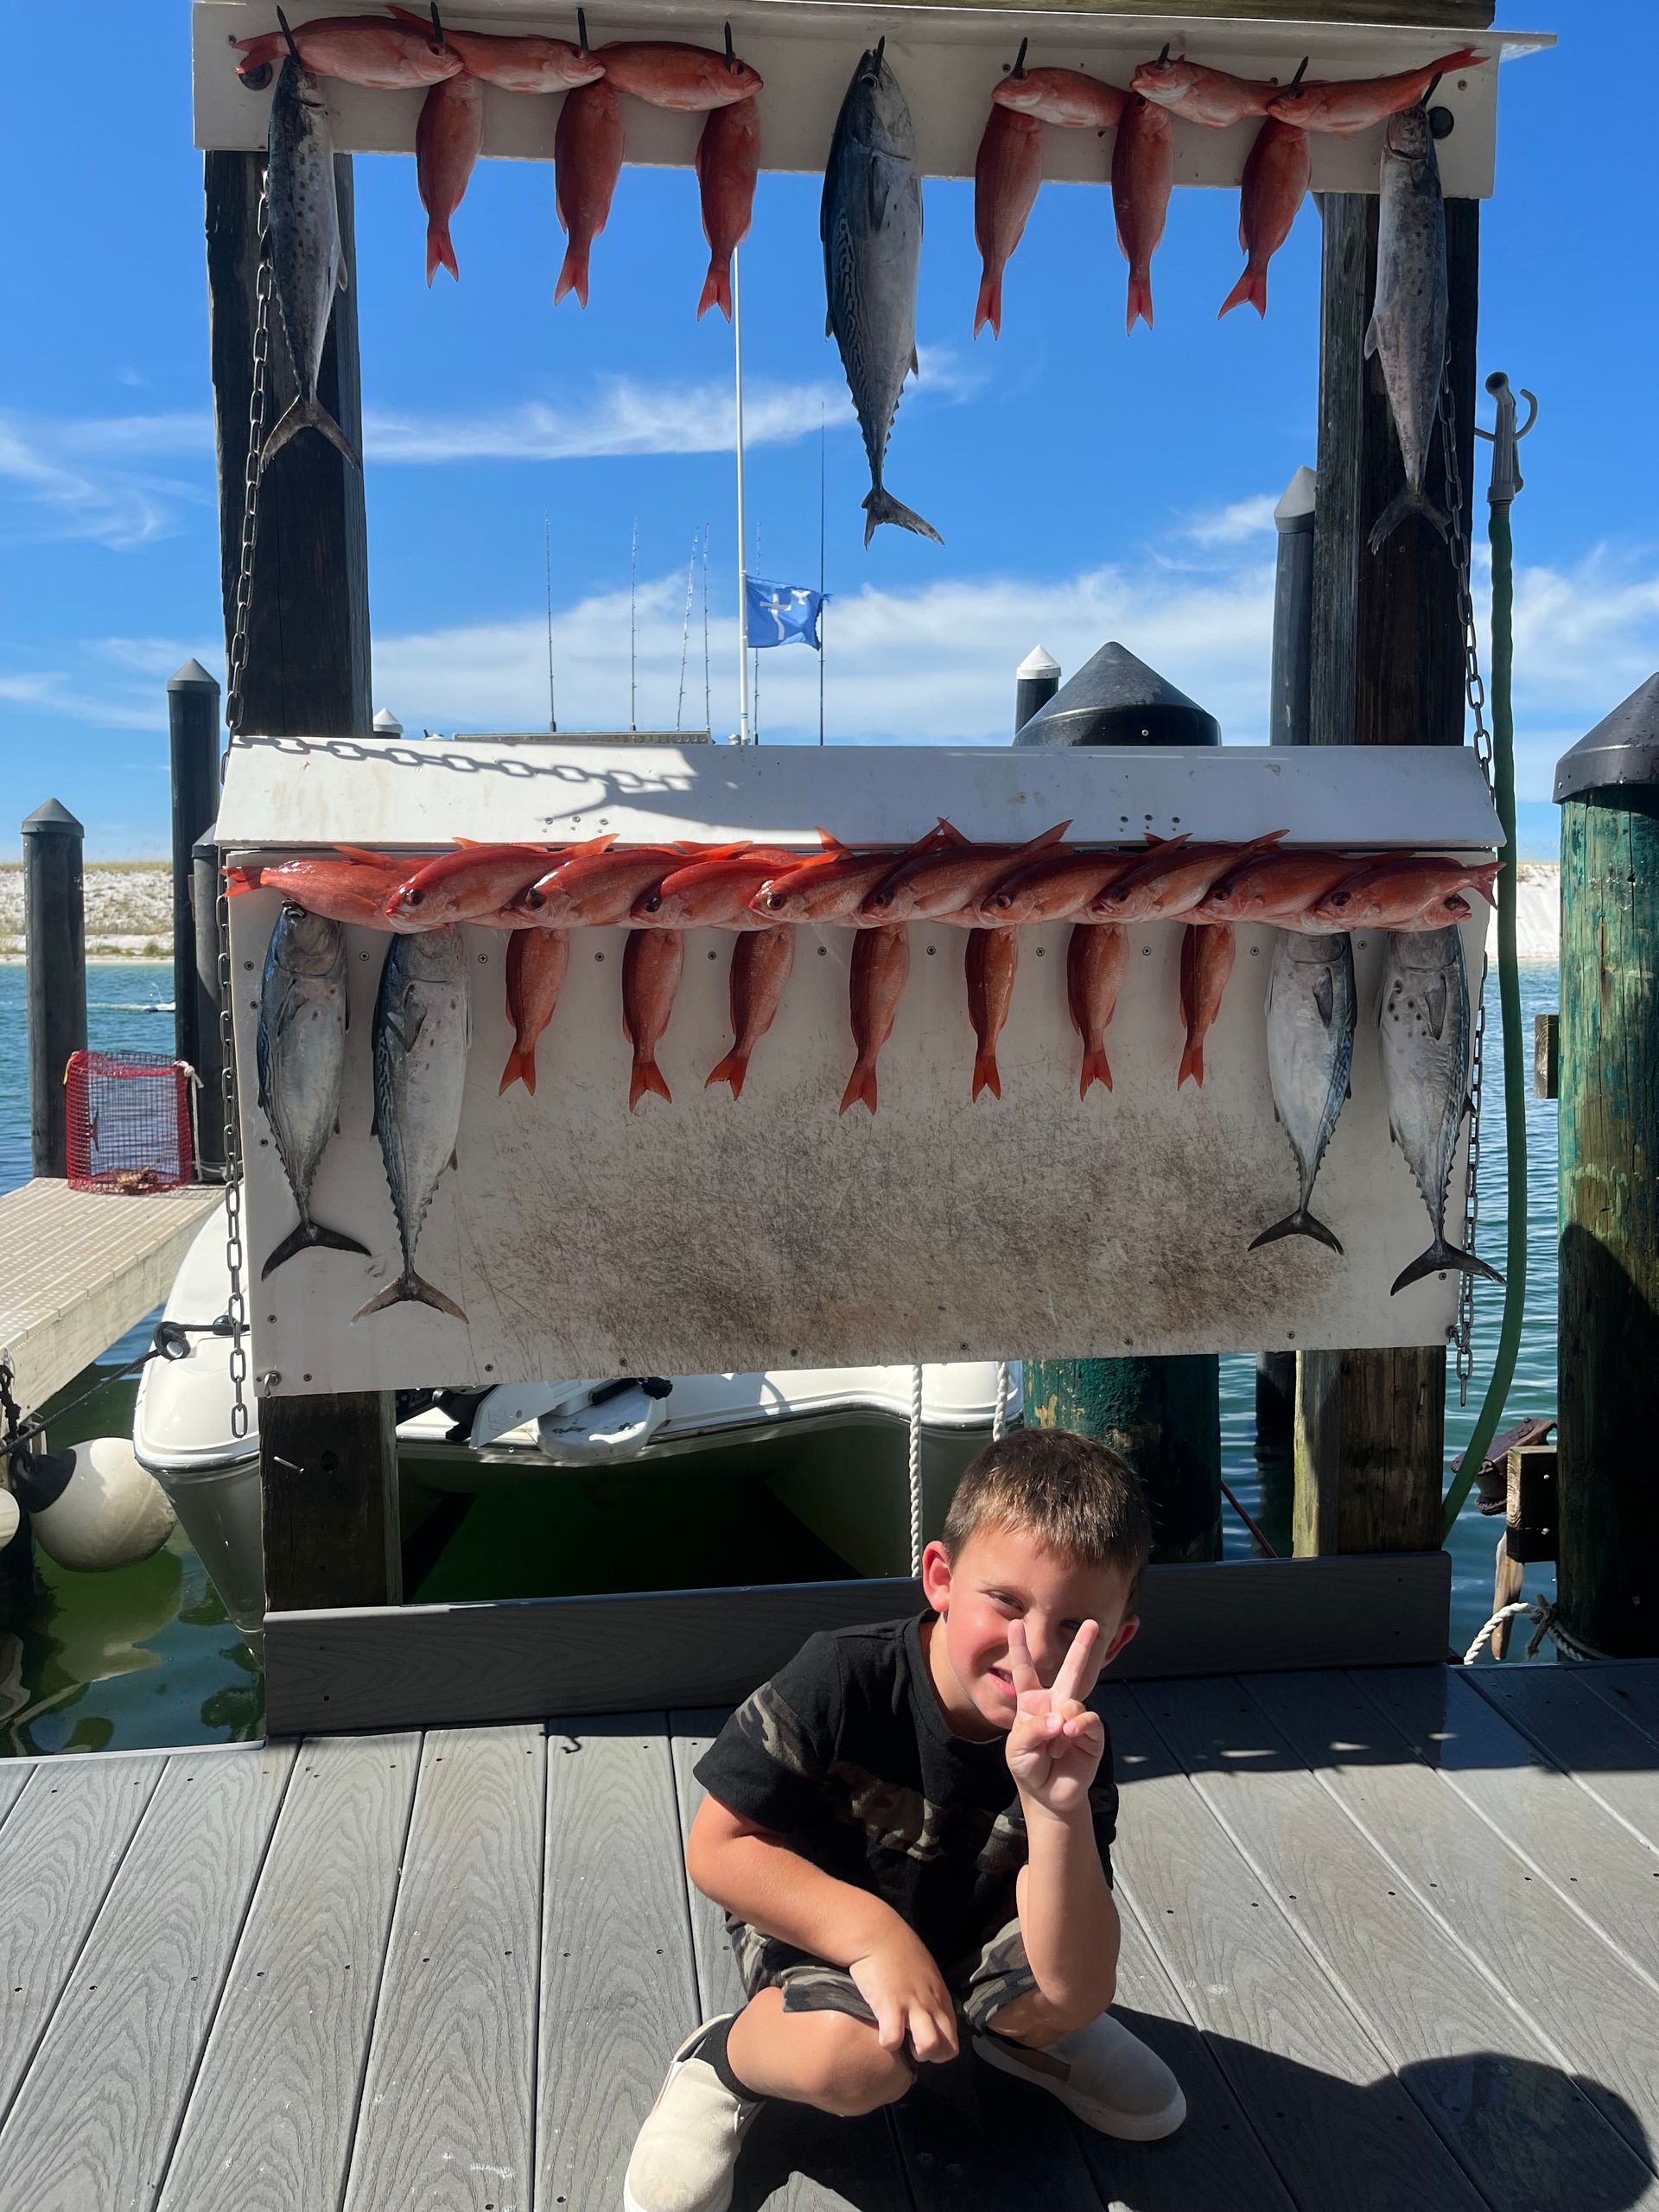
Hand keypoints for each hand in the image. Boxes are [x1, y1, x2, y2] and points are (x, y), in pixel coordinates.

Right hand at [847, 1931, 958, 2063]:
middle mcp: (932, 2004)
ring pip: (929, 2046)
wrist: (877, 1933)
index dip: (938, 2048)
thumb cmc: (898, 1952)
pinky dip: (886, 2042)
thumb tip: (927, 2014)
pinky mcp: (890, 2005)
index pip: (953, 2040)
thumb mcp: (924, 1974)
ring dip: (914, 2051)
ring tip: (900, 2040)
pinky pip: (893, 2039)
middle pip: (948, 2048)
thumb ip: (930, 1996)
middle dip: (931, 2055)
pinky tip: (879, 2032)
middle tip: (911, 2045)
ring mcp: (913, 2005)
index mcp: (940, 1998)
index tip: (920, 2040)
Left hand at [1004, 1618, 1106, 1818]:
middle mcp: (1056, 1704)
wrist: (1048, 1795)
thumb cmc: (1028, 1767)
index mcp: (1032, 1703)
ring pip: (1075, 1698)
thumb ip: (1032, 1730)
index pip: (1025, 1671)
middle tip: (1092, 1623)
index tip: (1016, 1623)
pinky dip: (1079, 1725)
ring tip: (1056, 1742)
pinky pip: (1089, 1719)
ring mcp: (1075, 1717)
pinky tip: (1071, 1734)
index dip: (1020, 1648)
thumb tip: (1060, 1718)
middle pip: (1070, 1670)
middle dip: (1082, 1647)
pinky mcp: (1092, 1734)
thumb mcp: (1017, 1750)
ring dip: (1064, 1717)